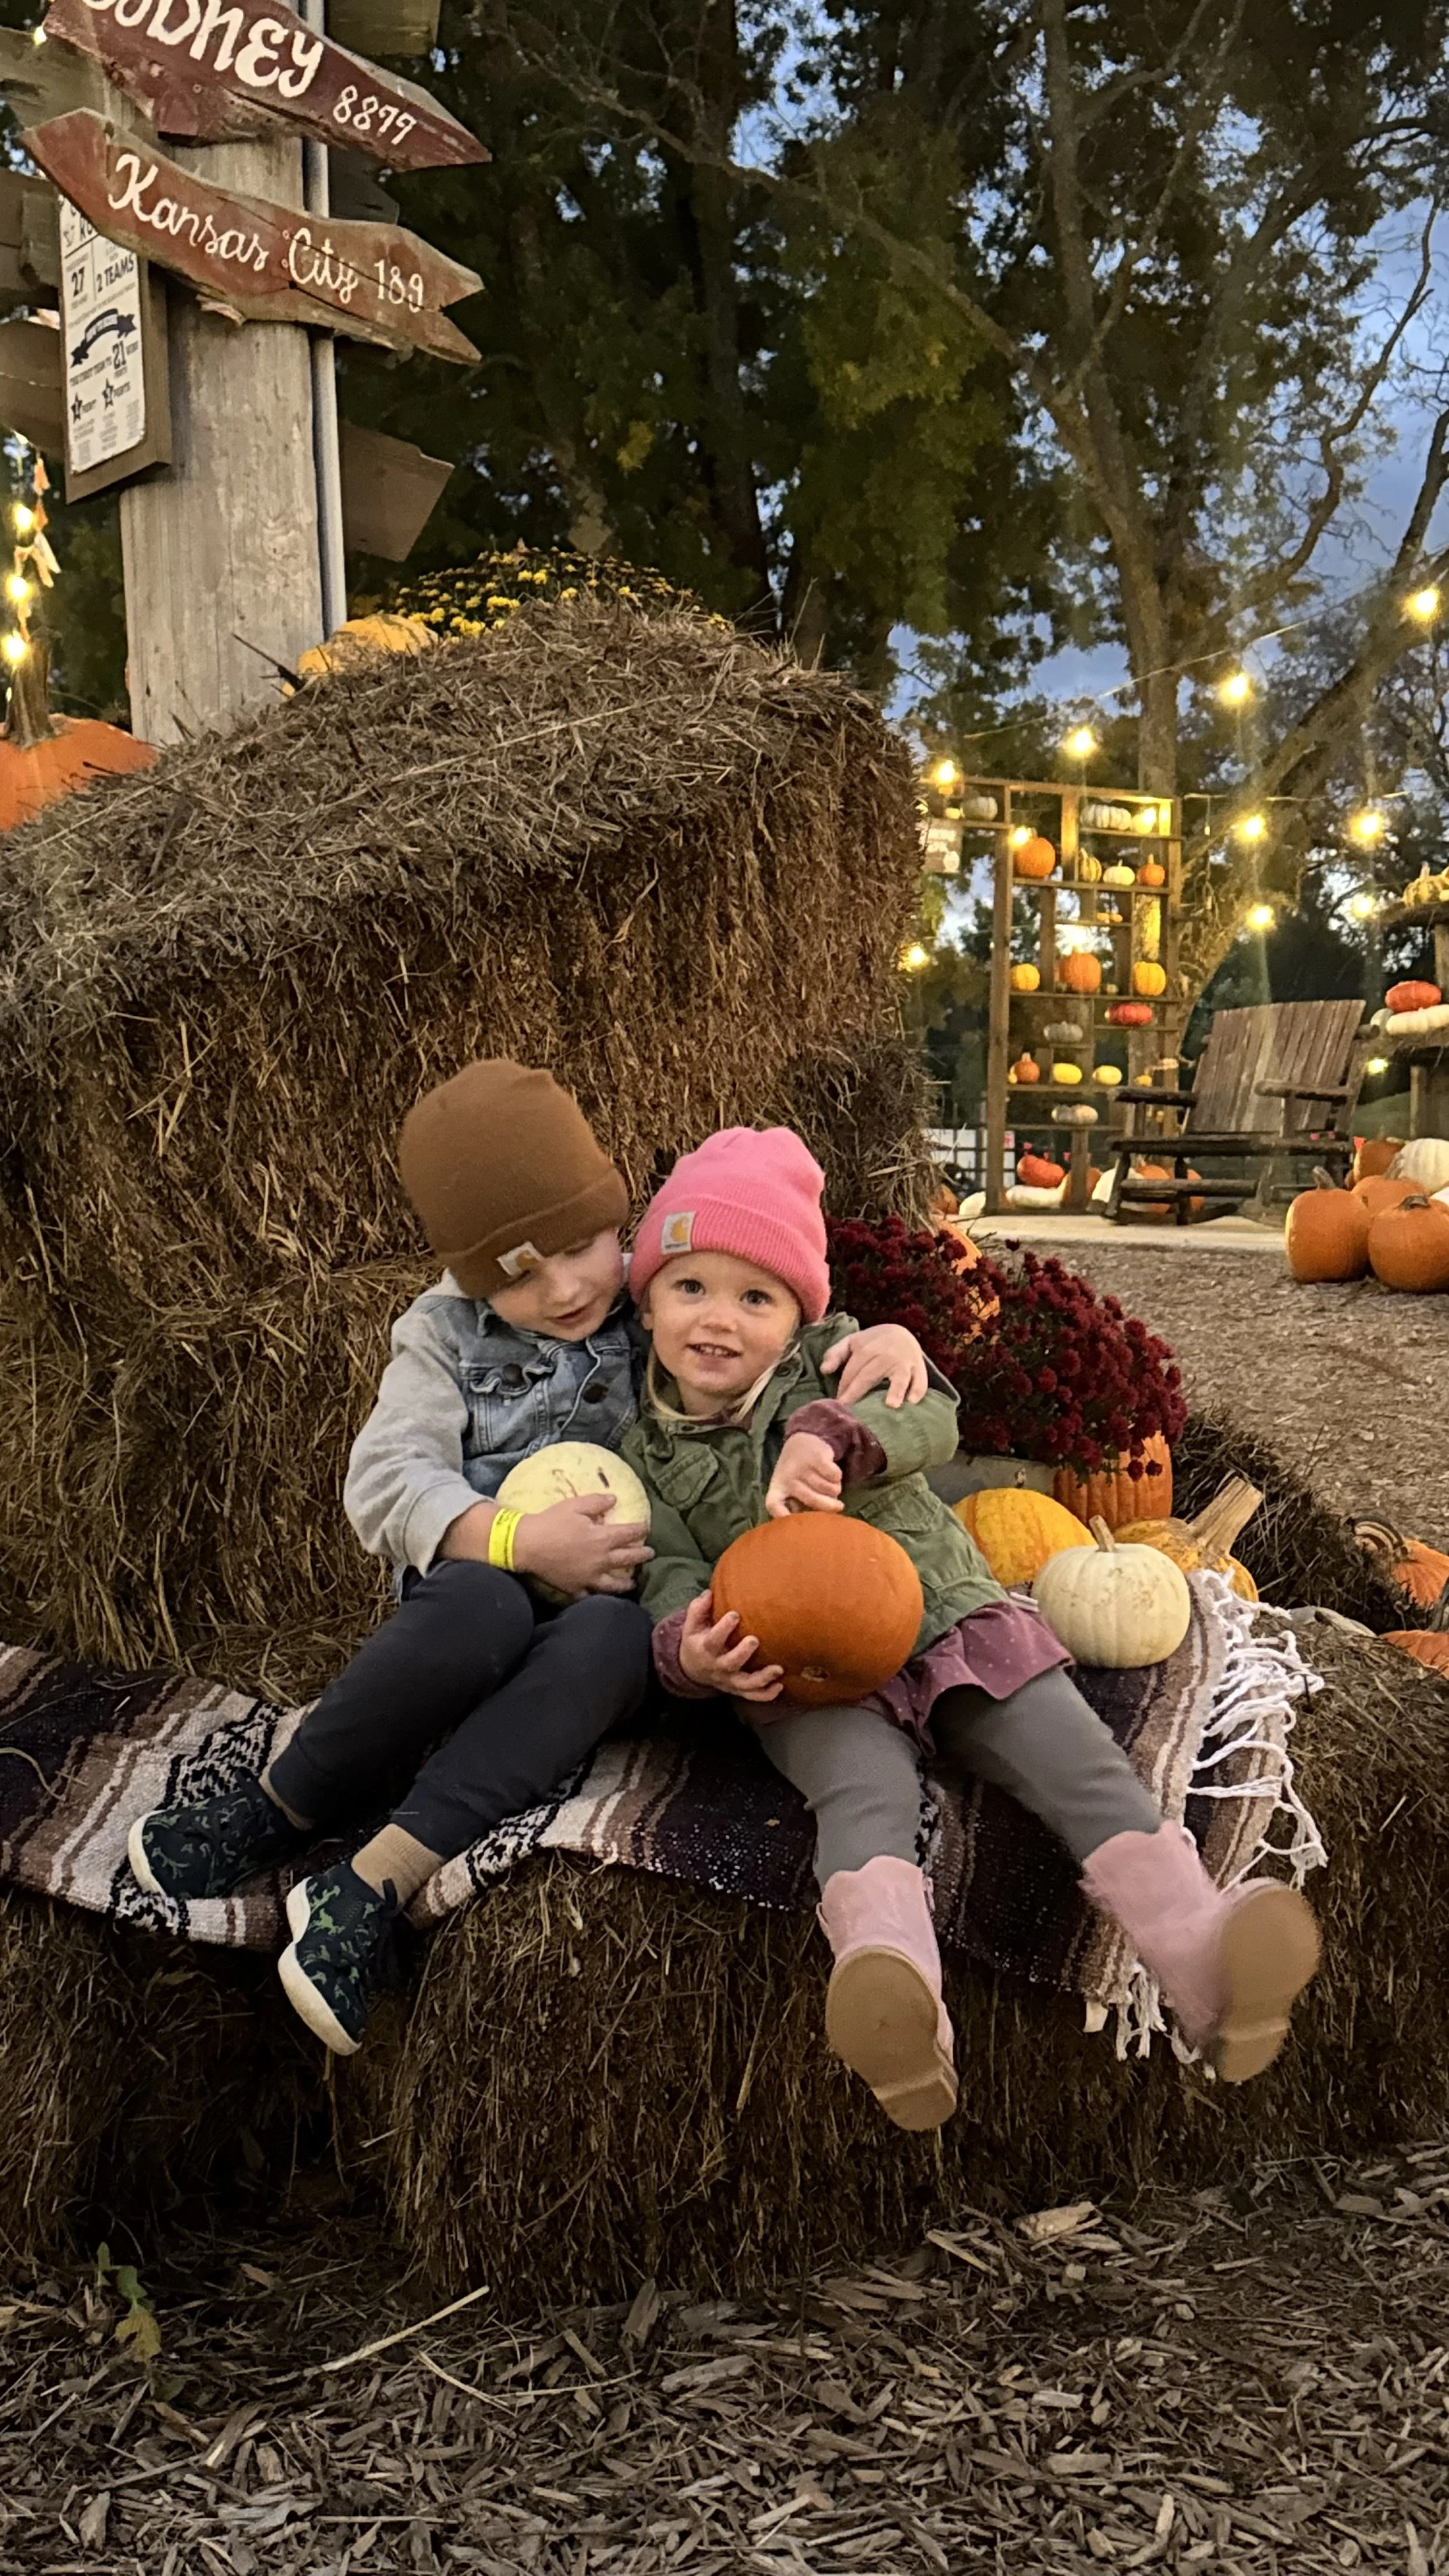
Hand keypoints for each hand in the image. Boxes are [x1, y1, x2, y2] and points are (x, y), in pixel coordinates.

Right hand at [512, 1494, 652, 1596]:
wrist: (527, 1544)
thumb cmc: (551, 1522)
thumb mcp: (575, 1505)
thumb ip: (597, 1502)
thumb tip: (614, 1499)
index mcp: (603, 1538)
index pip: (629, 1534)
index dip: (640, 1529)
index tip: (646, 1527)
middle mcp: (601, 1560)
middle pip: (628, 1559)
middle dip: (642, 1555)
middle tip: (650, 1553)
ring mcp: (589, 1577)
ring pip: (614, 1584)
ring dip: (626, 1583)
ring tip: (633, 1582)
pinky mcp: (575, 1588)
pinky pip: (589, 1596)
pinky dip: (597, 1596)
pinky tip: (601, 1596)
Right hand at [677, 1593, 783, 1700]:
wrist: (693, 1669)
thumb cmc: (697, 1641)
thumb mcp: (691, 1625)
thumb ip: (698, 1609)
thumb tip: (709, 1594)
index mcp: (705, 1649)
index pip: (712, 1640)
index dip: (723, 1628)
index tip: (734, 1615)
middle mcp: (717, 1667)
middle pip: (730, 1663)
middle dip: (742, 1653)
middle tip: (754, 1640)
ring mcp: (729, 1680)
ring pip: (744, 1684)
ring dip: (762, 1678)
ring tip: (778, 1669)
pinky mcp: (738, 1689)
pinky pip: (752, 1695)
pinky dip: (766, 1694)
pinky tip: (780, 1686)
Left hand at [765, 1431, 842, 1518]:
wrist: (802, 1442)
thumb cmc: (797, 1473)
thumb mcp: (791, 1488)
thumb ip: (799, 1504)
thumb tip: (818, 1521)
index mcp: (777, 1488)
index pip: (773, 1504)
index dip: (781, 1515)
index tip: (791, 1521)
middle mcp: (787, 1477)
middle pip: (812, 1500)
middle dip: (829, 1506)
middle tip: (838, 1507)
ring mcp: (802, 1466)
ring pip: (828, 1488)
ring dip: (834, 1489)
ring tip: (829, 1484)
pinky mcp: (816, 1457)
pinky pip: (835, 1476)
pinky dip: (837, 1477)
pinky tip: (831, 1474)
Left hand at [823, 1322, 927, 1408]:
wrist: (901, 1333)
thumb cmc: (871, 1344)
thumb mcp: (851, 1343)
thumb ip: (835, 1354)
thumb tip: (825, 1371)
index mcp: (866, 1349)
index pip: (851, 1373)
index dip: (843, 1389)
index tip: (837, 1406)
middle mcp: (886, 1355)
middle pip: (869, 1376)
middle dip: (858, 1393)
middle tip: (851, 1415)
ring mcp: (904, 1362)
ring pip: (900, 1377)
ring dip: (897, 1390)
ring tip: (892, 1405)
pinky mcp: (919, 1369)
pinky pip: (921, 1381)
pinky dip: (918, 1391)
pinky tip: (912, 1402)